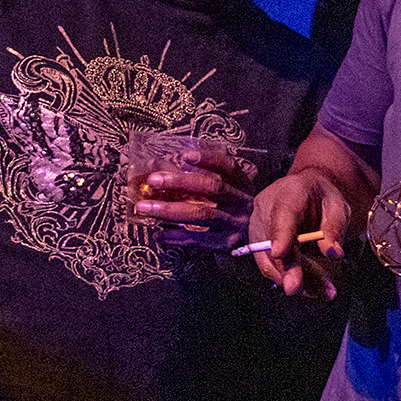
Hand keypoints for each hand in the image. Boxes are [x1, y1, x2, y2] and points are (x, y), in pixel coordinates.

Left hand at [133, 149, 256, 246]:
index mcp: (242, 184)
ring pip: (201, 213)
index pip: (228, 167)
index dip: (209, 159)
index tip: (185, 156)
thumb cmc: (230, 210)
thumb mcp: (222, 190)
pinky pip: (198, 239)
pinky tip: (159, 234)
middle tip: (153, 180)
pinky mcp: (226, 244)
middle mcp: (241, 202)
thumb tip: (156, 163)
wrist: (257, 243)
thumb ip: (193, 177)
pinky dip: (176, 236)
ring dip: (169, 210)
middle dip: (180, 182)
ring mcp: (235, 224)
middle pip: (212, 188)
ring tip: (144, 207)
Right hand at [249, 167, 352, 298]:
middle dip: (284, 267)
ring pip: (268, 257)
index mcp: (289, 192)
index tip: (280, 252)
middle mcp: (266, 208)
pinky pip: (270, 264)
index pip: (282, 214)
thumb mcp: (337, 206)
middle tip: (295, 289)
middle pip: (271, 241)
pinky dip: (289, 278)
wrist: (306, 192)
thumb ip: (334, 227)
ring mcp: (258, 225)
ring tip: (321, 291)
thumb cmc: (323, 198)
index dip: (280, 234)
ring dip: (290, 278)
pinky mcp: (258, 242)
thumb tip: (332, 253)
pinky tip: (311, 289)